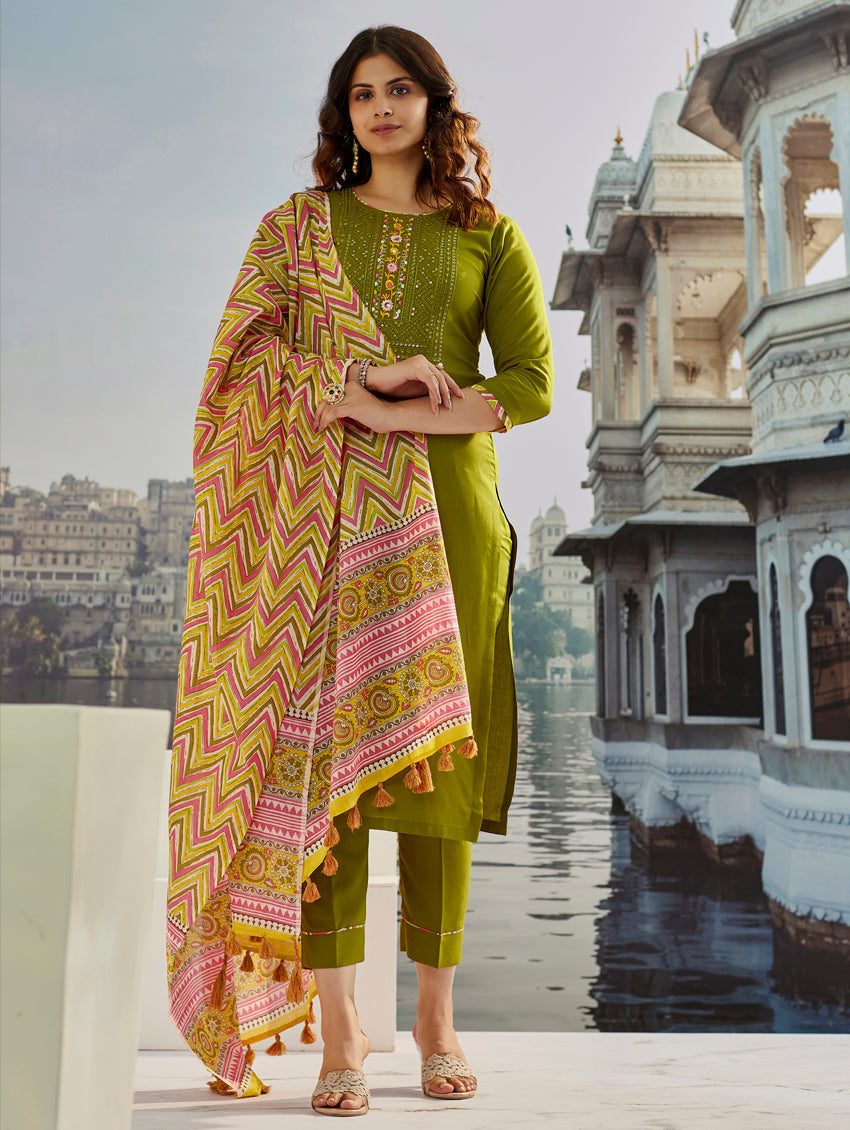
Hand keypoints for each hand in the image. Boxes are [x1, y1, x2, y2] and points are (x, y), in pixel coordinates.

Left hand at [315, 380, 398, 434]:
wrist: (390, 416)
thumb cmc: (376, 415)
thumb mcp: (358, 405)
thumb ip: (346, 405)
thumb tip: (331, 413)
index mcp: (350, 386)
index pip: (330, 395)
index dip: (322, 406)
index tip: (319, 417)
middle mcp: (349, 388)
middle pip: (327, 400)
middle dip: (319, 413)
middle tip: (315, 423)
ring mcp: (351, 396)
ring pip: (328, 407)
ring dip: (320, 419)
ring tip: (318, 428)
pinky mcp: (352, 406)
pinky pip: (332, 413)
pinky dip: (325, 421)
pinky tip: (324, 427)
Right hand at [348, 355, 463, 415]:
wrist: (376, 382)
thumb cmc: (394, 387)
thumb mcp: (415, 390)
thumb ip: (427, 390)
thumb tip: (442, 397)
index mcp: (424, 365)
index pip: (442, 375)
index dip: (452, 386)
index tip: (459, 397)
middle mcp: (423, 361)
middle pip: (443, 376)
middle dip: (450, 391)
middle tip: (454, 405)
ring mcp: (420, 362)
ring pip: (438, 379)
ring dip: (443, 395)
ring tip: (445, 408)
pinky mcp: (415, 368)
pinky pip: (430, 382)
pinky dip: (434, 393)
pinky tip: (436, 403)